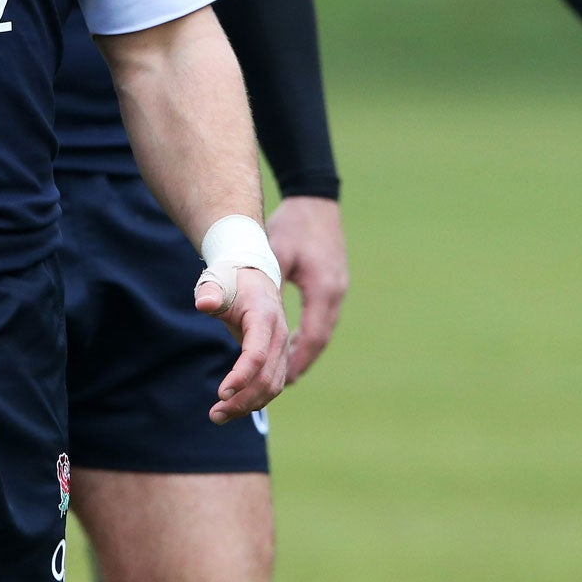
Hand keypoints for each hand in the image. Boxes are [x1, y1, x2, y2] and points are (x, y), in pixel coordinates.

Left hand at [195, 264, 291, 421]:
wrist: (255, 277)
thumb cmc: (232, 280)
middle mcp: (279, 335)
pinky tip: (234, 407)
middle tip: (214, 415)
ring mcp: (282, 348)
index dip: (241, 376)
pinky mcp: (279, 357)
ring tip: (219, 416)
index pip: (256, 353)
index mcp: (265, 316)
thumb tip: (204, 304)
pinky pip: (272, 384)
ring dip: (248, 405)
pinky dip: (255, 400)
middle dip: (242, 400)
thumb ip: (210, 290)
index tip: (222, 393)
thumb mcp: (219, 279)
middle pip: (266, 377)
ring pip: (273, 386)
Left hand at [265, 195, 346, 380]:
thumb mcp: (275, 251)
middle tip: (281, 383)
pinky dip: (309, 333)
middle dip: (300, 362)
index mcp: (322, 289)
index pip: (313, 336)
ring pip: (322, 329)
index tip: (283, 380)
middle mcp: (335, 293)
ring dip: (305, 349)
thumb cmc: (293, 223)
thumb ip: (265, 281)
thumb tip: (243, 310)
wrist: (315, 198)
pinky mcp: (334, 282)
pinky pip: (323, 317)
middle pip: (320, 338)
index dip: (298, 360)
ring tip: (284, 370)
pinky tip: (293, 340)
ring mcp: (338, 288)